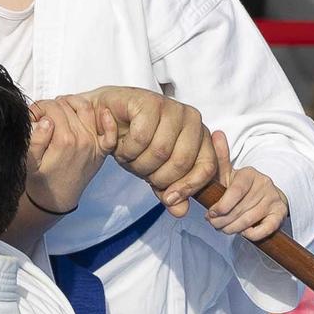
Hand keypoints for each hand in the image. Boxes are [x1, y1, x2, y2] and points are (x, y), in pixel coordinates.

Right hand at [26, 94, 117, 216]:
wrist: (56, 199)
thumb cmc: (41, 180)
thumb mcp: (29, 161)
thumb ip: (37, 139)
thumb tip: (46, 120)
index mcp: (63, 140)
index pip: (53, 108)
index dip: (39, 107)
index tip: (33, 114)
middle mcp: (81, 139)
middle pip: (67, 107)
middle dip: (52, 105)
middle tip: (43, 113)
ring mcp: (93, 144)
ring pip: (87, 109)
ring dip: (74, 103)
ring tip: (61, 109)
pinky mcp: (101, 150)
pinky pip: (110, 132)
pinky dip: (107, 120)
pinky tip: (100, 112)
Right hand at [85, 85, 223, 214]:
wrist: (106, 118)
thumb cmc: (135, 143)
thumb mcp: (155, 172)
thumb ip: (169, 191)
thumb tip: (181, 211)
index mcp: (200, 136)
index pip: (207, 167)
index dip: (188, 187)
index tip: (168, 199)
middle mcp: (192, 119)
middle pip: (182, 162)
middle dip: (157, 176)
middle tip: (141, 172)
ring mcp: (172, 107)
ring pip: (161, 151)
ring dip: (138, 163)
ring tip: (129, 158)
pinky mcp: (150, 102)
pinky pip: (142, 137)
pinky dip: (128, 149)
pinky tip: (121, 146)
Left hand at [203, 142, 288, 239]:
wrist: (263, 197)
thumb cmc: (239, 188)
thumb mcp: (227, 174)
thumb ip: (220, 158)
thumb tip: (216, 132)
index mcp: (249, 173)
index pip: (235, 191)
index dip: (222, 205)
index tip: (210, 214)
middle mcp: (264, 183)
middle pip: (239, 208)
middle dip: (222, 221)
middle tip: (213, 224)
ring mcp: (274, 198)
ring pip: (249, 220)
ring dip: (233, 229)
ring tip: (224, 229)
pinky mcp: (281, 213)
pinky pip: (266, 228)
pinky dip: (252, 234)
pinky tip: (244, 232)